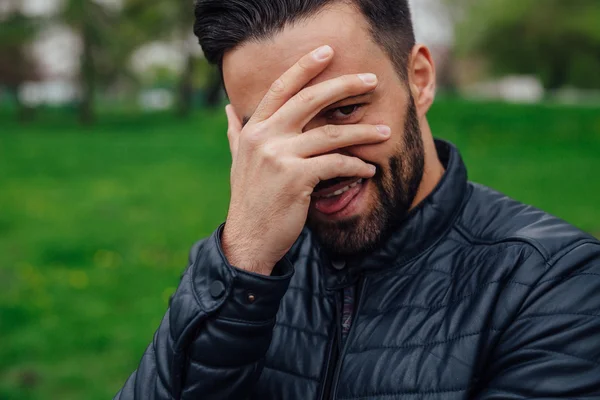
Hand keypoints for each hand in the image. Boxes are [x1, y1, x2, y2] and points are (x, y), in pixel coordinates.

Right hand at [222, 45, 389, 274]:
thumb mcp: (238, 161)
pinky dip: (356, 166)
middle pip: (310, 100)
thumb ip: (236, 132)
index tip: (327, 51)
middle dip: (344, 85)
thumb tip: (229, 108)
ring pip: (331, 134)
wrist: (249, 238)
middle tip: (371, 80)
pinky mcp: (296, 178)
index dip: (305, 67)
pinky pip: (336, 164)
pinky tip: (368, 169)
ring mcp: (279, 156)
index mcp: (253, 130)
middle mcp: (264, 137)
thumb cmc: (249, 199)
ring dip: (363, 132)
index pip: (281, 88)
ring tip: (385, 131)